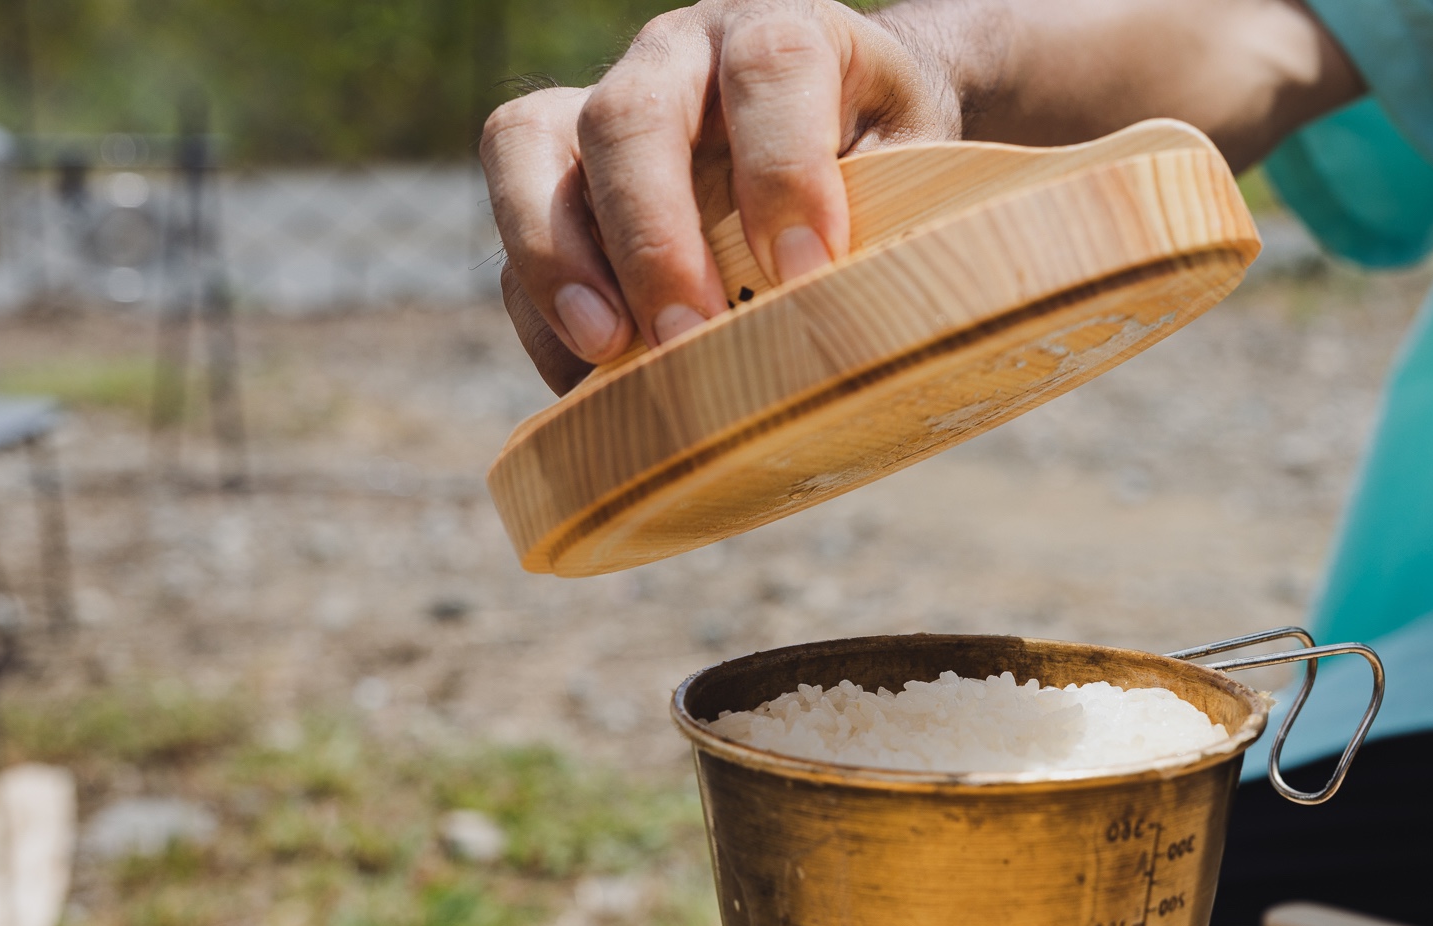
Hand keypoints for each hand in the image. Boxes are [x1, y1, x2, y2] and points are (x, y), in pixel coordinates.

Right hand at [481, 0, 959, 392]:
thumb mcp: (917, 174)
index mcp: (783, 34)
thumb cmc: (887, 158)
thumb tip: (861, 335)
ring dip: (558, 257)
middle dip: (654, 236)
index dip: (784, 169)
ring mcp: (602, 107)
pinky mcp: (554, 174)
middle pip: (631, 116)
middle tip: (688, 335)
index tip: (807, 271)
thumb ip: (893, 225)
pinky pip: (514, 232)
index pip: (772, 68)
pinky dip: (542, 312)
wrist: (845, 125)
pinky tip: (590, 383)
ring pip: (529, 145)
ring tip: (605, 348)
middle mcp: (681, 56)